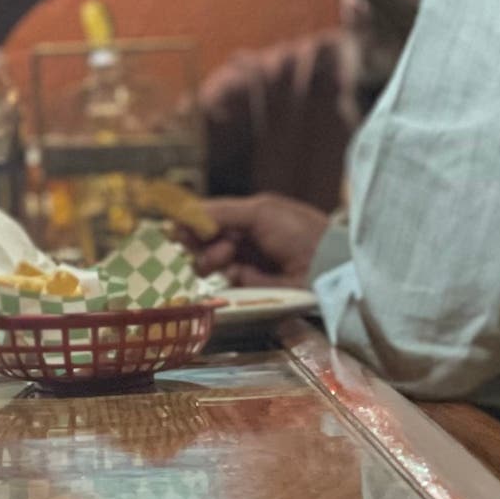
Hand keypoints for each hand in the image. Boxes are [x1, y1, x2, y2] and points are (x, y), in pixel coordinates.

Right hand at [189, 194, 332, 286]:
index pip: (210, 216)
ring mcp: (244, 263)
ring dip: (208, 256)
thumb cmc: (297, 231)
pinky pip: (221, 280)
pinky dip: (222, 274)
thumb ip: (222, 211)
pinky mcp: (247, 287)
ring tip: (224, 256)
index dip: (191, 219)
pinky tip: (234, 270)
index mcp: (248, 215)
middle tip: (188, 240)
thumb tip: (188, 212)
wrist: (324, 266)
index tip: (175, 224)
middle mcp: (243, 239)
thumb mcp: (260, 212)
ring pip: (207, 260)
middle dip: (195, 238)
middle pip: (203, 239)